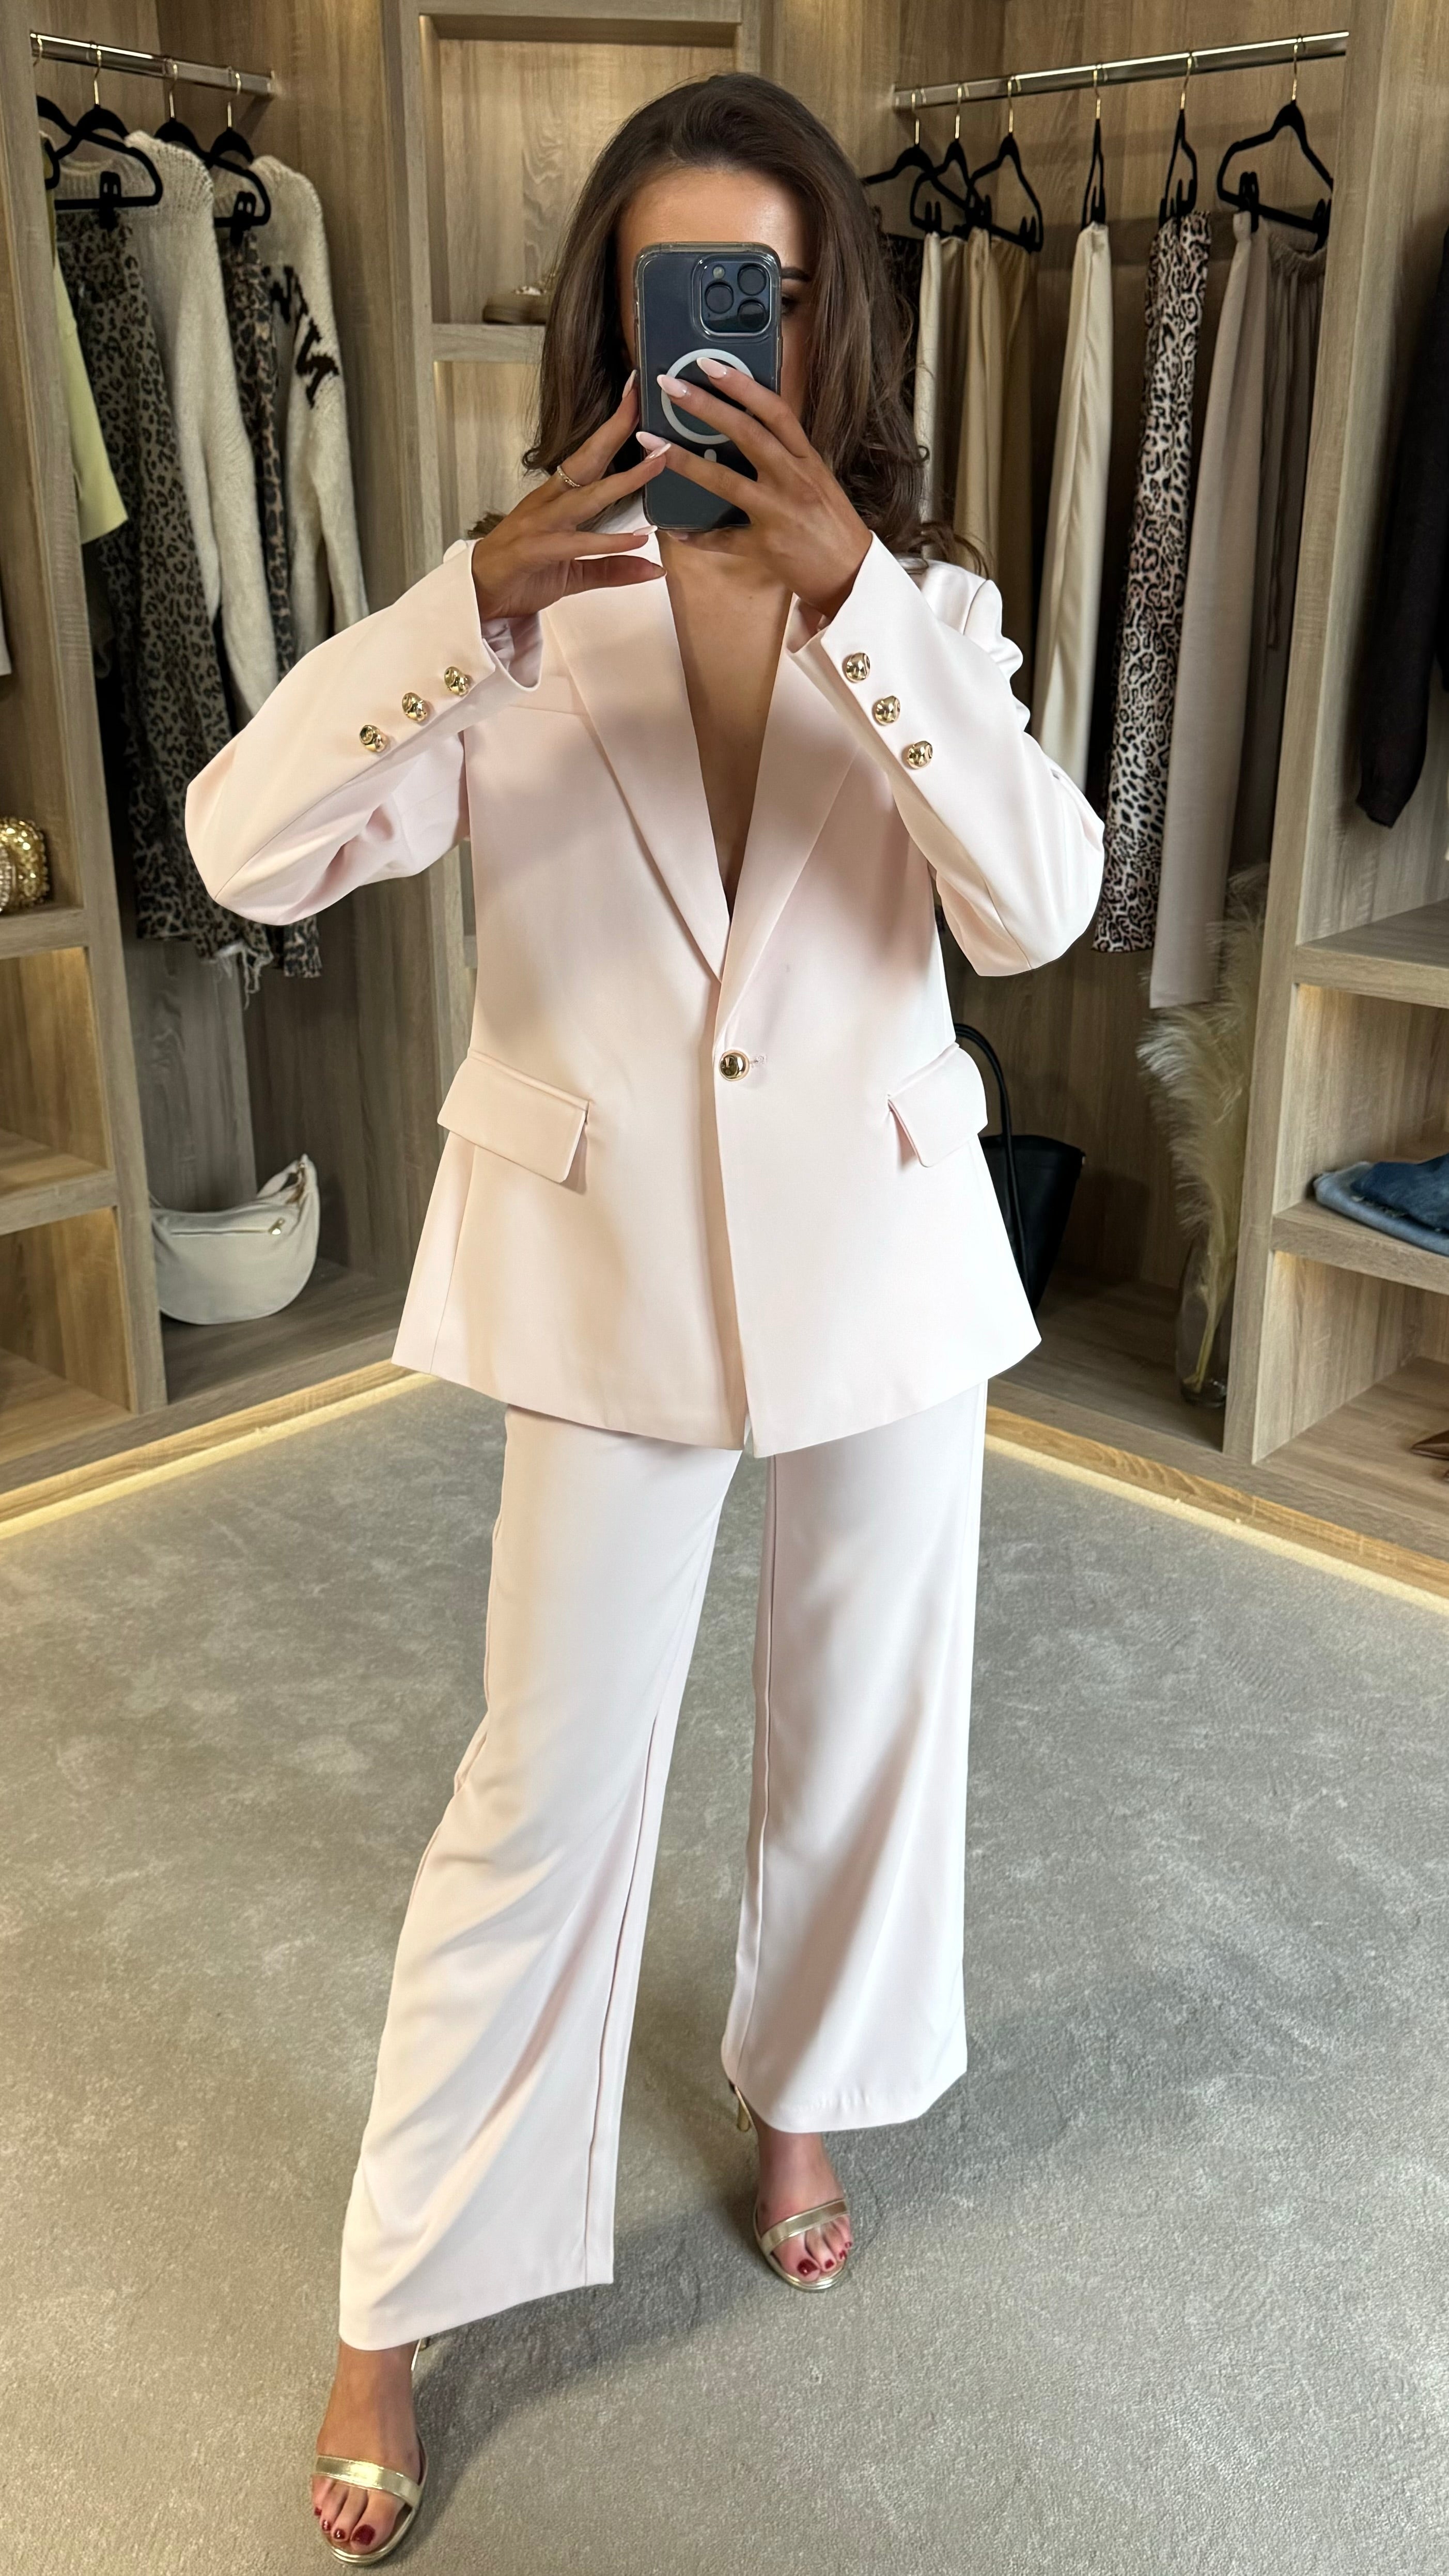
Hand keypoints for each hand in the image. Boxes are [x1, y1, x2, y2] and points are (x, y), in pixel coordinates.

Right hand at [470, 375, 665, 622]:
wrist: (479, 596)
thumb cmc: (523, 575)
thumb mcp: (575, 573)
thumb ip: (613, 568)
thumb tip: (655, 569)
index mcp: (557, 498)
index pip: (590, 456)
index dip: (613, 428)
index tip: (636, 398)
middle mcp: (549, 503)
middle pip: (587, 460)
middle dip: (616, 429)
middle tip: (642, 399)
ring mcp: (540, 524)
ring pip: (588, 497)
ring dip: (626, 480)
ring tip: (659, 463)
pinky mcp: (535, 551)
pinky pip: (577, 544)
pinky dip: (608, 542)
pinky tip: (637, 539)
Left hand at [640, 365, 870, 617]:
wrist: (851, 575)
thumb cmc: (833, 526)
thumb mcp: (818, 481)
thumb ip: (788, 457)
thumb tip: (751, 429)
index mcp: (807, 460)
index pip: (775, 411)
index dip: (742, 384)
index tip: (709, 363)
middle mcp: (794, 480)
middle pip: (746, 433)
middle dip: (704, 407)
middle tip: (670, 386)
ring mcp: (779, 513)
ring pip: (725, 481)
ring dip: (685, 462)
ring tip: (653, 445)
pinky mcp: (767, 547)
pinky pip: (724, 539)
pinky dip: (698, 536)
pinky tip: (675, 530)